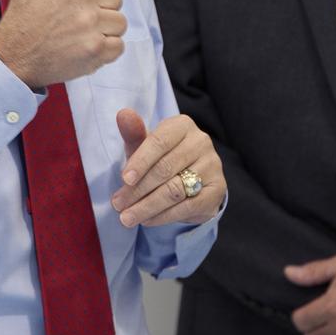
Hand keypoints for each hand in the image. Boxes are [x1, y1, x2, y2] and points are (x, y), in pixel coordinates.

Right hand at [0, 0, 126, 85]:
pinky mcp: (95, 50)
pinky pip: (118, 46)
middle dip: (100, 6)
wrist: (13, 54)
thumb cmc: (26, 10)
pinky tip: (83, 47)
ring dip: (104, 29)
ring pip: (120, 21)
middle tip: (75, 16)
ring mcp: (90, 23)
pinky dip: (105, 50)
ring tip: (80, 32)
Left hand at [111, 109, 225, 226]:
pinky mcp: (217, 189)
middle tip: (118, 205)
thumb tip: (123, 113)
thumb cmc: (160, 158)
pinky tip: (147, 221)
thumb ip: (134, 133)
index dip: (140, 161)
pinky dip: (164, 216)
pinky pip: (188, 206)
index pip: (159, 142)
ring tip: (127, 218)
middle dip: (138, 189)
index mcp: (182, 125)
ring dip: (147, 206)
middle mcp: (201, 142)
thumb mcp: (144, 146)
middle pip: (165, 168)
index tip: (124, 179)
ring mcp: (212, 165)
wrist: (190, 179)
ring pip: (175, 189)